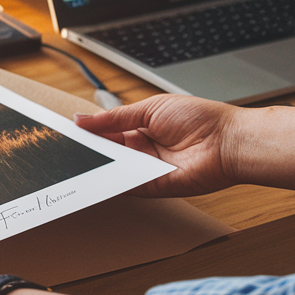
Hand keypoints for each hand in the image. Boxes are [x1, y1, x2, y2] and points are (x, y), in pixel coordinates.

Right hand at [75, 94, 243, 196]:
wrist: (228, 140)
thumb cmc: (200, 118)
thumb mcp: (150, 108)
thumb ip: (114, 118)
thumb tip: (83, 119)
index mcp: (141, 126)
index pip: (106, 131)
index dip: (88, 132)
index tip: (67, 132)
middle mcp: (143, 148)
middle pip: (107, 151)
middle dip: (88, 150)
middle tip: (66, 149)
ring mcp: (148, 168)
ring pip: (114, 169)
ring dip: (98, 166)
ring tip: (76, 161)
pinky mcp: (155, 186)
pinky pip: (128, 186)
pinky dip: (113, 183)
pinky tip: (97, 176)